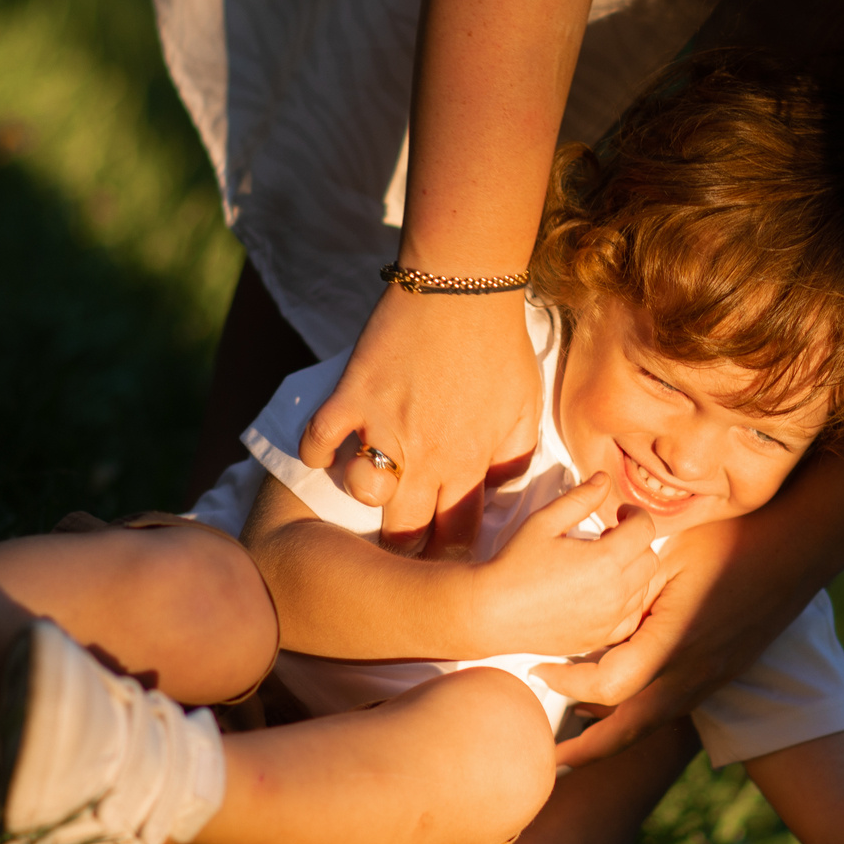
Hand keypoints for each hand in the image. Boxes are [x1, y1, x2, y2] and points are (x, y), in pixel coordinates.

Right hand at [300, 284, 541, 551]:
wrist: (465, 287)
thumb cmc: (500, 346)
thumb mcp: (526, 407)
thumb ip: (515, 458)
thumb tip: (500, 492)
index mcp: (470, 462)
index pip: (455, 537)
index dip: (448, 556)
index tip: (441, 555)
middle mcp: (427, 455)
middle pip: (406, 531)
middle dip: (405, 546)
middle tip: (402, 539)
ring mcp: (386, 427)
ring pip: (364, 495)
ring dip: (365, 495)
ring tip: (372, 487)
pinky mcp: (352, 396)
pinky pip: (319, 443)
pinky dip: (317, 452)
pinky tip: (328, 452)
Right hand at [470, 473, 661, 656]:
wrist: (491, 612)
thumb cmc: (515, 564)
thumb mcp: (544, 521)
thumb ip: (579, 498)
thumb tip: (604, 479)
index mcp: (604, 560)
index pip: (645, 530)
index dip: (636, 514)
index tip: (620, 513)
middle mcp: (614, 593)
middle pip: (650, 559)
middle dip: (636, 542)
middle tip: (610, 536)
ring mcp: (609, 619)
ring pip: (645, 588)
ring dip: (632, 570)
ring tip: (603, 563)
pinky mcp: (600, 637)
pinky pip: (632, 616)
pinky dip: (628, 600)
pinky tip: (604, 591)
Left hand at [541, 520, 810, 766]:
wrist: (796, 552)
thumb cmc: (731, 542)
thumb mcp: (668, 554)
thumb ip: (627, 584)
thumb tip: (581, 599)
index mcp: (673, 645)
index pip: (607, 687)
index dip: (567, 685)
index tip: (539, 670)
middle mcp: (692, 674)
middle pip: (629, 731)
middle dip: (588, 750)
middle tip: (551, 757)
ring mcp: (710, 679)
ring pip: (651, 724)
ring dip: (613, 735)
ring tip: (578, 740)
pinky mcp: (719, 674)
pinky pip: (670, 707)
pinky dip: (639, 714)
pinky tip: (619, 704)